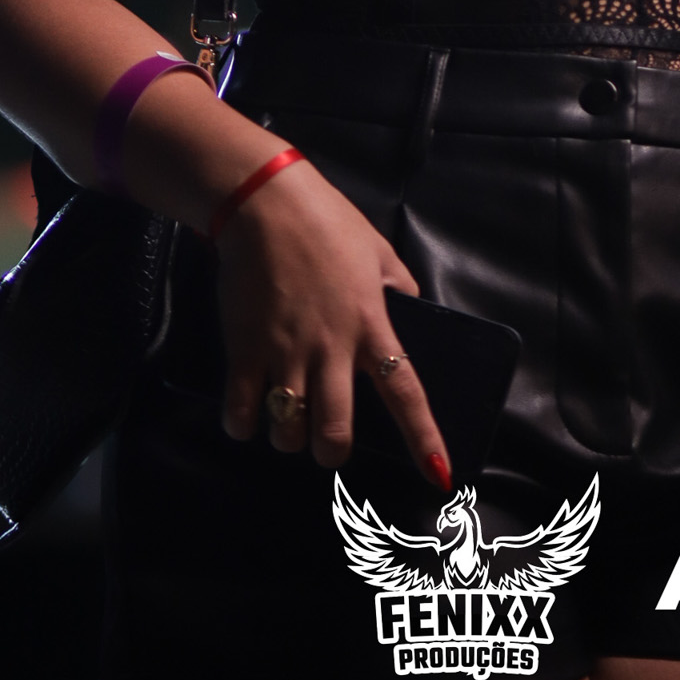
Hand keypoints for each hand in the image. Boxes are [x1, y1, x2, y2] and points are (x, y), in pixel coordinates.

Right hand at [213, 159, 450, 485]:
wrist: (264, 203)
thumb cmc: (327, 222)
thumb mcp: (379, 251)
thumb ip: (398, 289)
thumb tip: (411, 312)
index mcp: (371, 325)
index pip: (406, 393)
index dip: (423, 439)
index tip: (438, 475)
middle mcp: (331, 349)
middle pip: (334, 434)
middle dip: (332, 452)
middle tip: (328, 443)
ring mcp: (285, 353)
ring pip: (288, 431)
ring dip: (288, 437)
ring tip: (287, 418)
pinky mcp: (244, 350)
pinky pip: (241, 413)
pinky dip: (244, 425)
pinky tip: (248, 413)